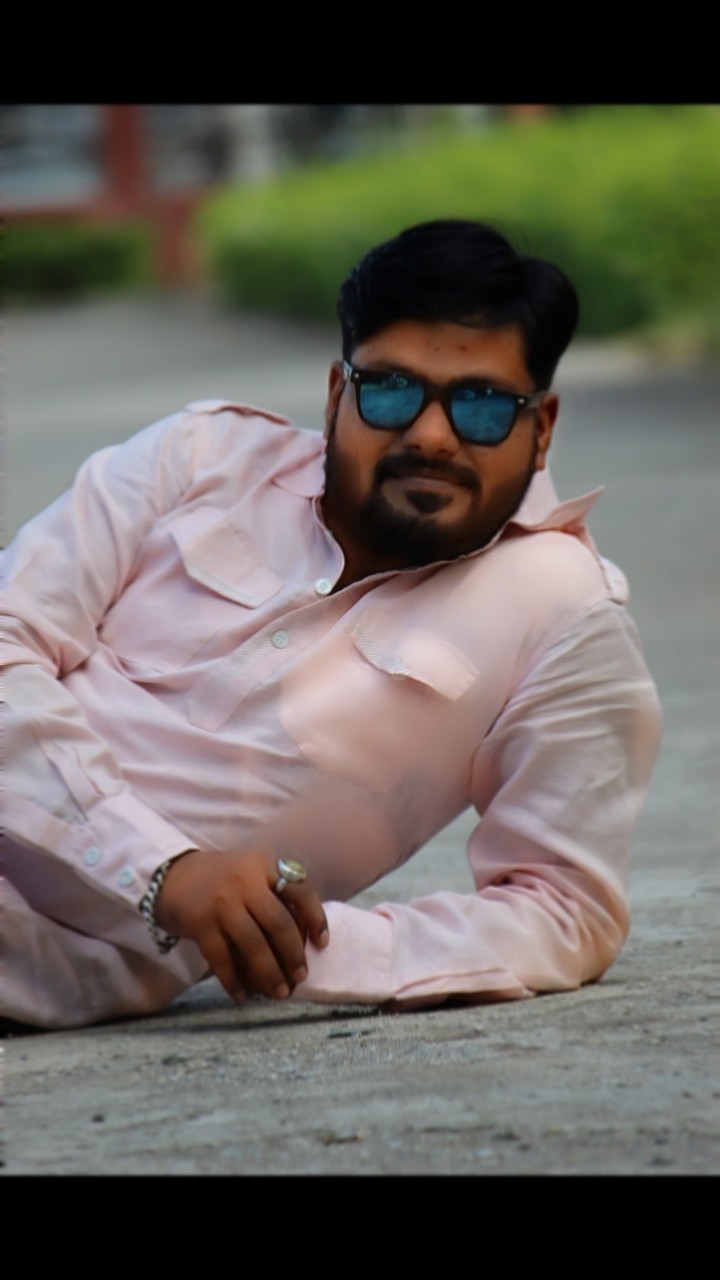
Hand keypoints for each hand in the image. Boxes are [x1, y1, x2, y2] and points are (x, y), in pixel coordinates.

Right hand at [154, 848, 328, 1002]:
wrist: (172, 876)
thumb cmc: (221, 880)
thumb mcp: (251, 873)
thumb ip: (274, 894)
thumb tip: (305, 937)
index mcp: (263, 866)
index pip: (299, 890)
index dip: (315, 918)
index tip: (322, 943)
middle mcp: (245, 881)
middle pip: (279, 923)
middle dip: (293, 955)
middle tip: (300, 977)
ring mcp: (221, 902)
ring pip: (253, 945)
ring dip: (269, 974)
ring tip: (279, 993)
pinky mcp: (200, 923)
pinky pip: (222, 959)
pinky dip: (234, 980)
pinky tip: (242, 995)